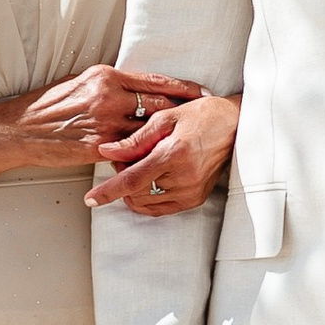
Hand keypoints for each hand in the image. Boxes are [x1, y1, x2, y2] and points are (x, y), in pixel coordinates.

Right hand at [0, 65, 200, 175]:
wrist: (17, 130)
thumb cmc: (47, 106)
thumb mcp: (79, 83)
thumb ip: (109, 84)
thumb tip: (134, 86)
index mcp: (105, 76)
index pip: (155, 80)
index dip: (183, 88)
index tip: (202, 92)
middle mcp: (108, 97)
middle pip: (159, 103)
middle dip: (185, 111)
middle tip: (206, 117)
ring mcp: (103, 123)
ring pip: (148, 131)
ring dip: (167, 137)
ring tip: (189, 142)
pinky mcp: (96, 148)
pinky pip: (129, 153)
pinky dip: (144, 157)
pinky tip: (158, 161)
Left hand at [84, 90, 241, 215]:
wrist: (234, 126)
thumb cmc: (201, 116)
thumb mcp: (165, 118)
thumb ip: (134, 139)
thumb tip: (106, 151)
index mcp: (173, 154)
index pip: (132, 180)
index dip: (108, 191)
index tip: (91, 199)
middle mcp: (183, 178)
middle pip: (136, 193)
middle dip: (122, 179)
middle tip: (125, 158)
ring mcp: (190, 191)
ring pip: (146, 203)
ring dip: (134, 189)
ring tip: (141, 166)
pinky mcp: (195, 198)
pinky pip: (161, 208)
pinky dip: (148, 198)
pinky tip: (149, 181)